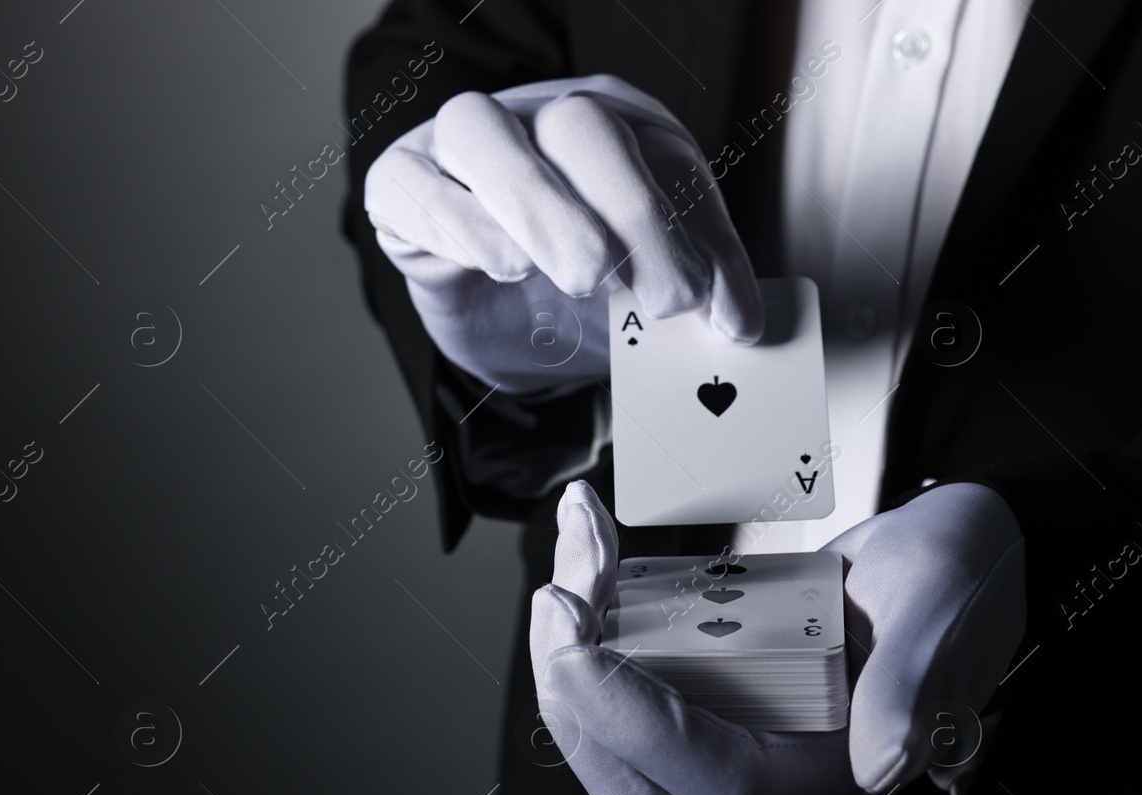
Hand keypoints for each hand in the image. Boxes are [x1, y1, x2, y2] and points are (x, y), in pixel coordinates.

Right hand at [364, 75, 762, 394]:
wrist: (512, 329)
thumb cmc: (588, 289)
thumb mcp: (654, 284)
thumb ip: (702, 287)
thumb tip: (740, 322)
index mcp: (619, 126)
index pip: (658, 154)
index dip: (682, 227)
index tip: (699, 303)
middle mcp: (538, 117)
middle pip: (578, 125)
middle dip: (625, 210)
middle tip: (653, 296)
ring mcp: (463, 144)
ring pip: (480, 130)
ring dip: (535, 206)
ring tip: (577, 278)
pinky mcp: (401, 183)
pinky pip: (410, 181)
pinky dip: (457, 224)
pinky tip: (499, 267)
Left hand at [528, 480, 1025, 794]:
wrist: (962, 552)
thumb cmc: (964, 580)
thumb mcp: (943, 611)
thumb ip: (912, 682)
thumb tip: (881, 763)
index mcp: (837, 776)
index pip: (717, 781)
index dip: (636, 724)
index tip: (576, 643)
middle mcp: (776, 778)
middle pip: (641, 784)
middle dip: (577, 696)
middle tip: (559, 592)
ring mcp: (736, 739)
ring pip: (617, 737)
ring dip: (573, 646)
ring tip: (580, 539)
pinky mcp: (710, 698)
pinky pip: (627, 683)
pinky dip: (595, 619)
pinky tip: (594, 550)